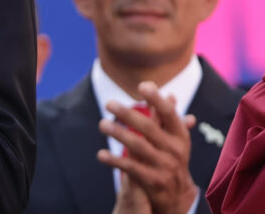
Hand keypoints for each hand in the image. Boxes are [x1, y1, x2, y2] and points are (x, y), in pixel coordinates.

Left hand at [97, 81, 198, 213]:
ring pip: (139, 147)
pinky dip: (115, 161)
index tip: (143, 86)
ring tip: (102, 124)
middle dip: (129, 115)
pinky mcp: (153, 182)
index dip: (158, 99)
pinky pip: (131, 169)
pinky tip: (101, 154)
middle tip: (109, 103)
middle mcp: (175, 150)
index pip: (170, 114)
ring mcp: (165, 167)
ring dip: (119, 134)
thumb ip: (168, 118)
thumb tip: (170, 93)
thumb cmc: (172, 158)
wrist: (177, 196)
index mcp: (181, 136)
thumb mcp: (174, 139)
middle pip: (150, 129)